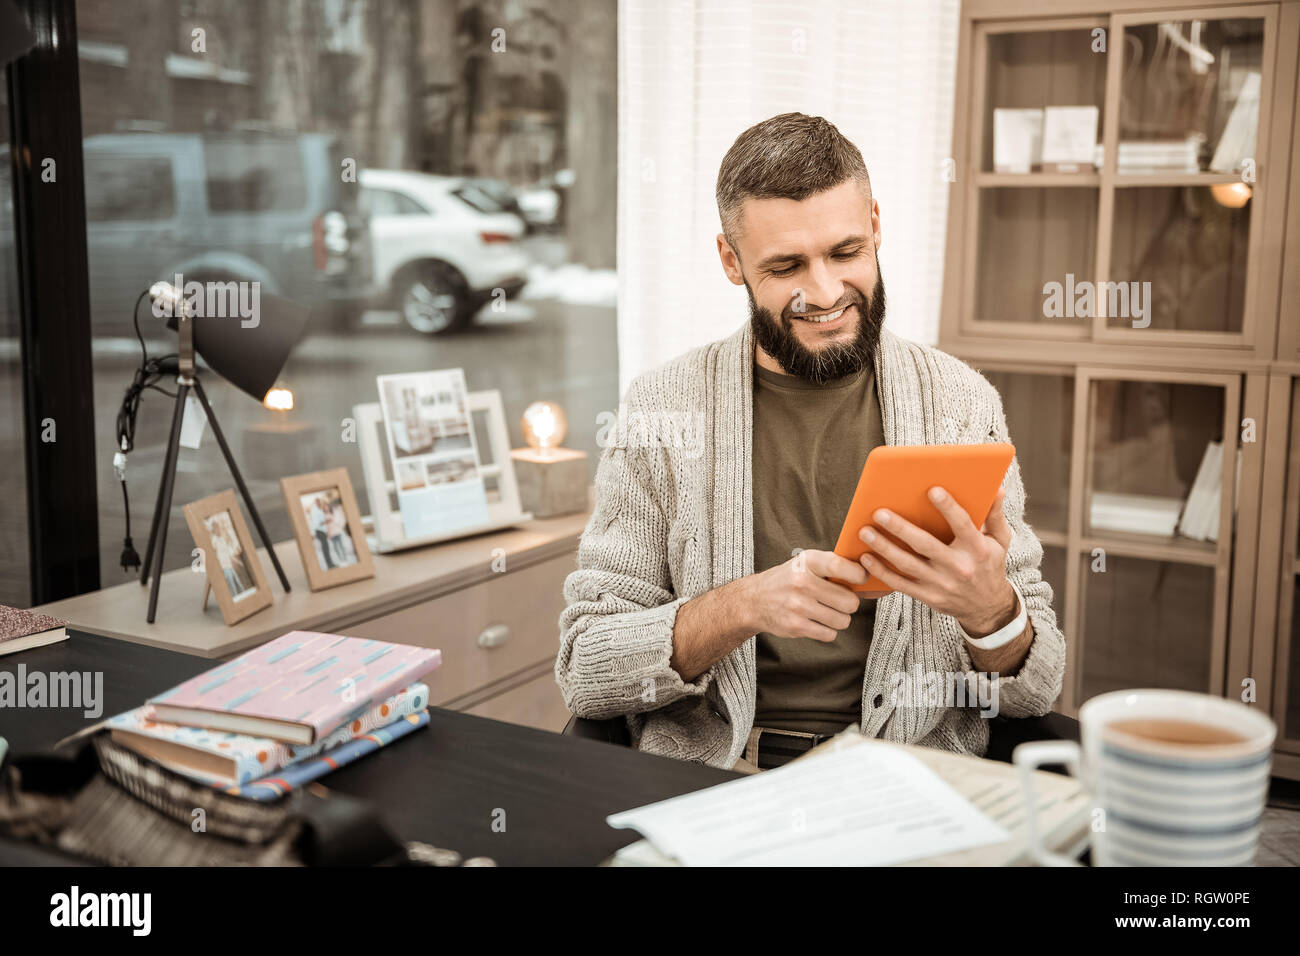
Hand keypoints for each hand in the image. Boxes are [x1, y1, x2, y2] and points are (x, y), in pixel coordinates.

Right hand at [744, 549, 866, 641]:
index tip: (860, 579)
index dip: (858, 575)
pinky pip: (829, 634)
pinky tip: (817, 621)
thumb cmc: (788, 580)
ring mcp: (798, 606)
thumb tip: (868, 572)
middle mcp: (802, 583)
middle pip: (849, 601)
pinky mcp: (795, 626)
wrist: (754, 600)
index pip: (841, 566)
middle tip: (840, 600)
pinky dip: (828, 630)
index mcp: (807, 562)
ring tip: (827, 611)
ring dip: (839, 618)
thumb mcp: (805, 563)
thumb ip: (832, 565)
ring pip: (842, 620)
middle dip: (849, 603)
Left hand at [858, 486, 1017, 636]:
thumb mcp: (999, 540)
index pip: (962, 525)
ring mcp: (941, 584)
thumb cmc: (990, 565)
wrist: (987, 607)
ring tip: (865, 531)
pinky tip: (866, 557)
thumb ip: (994, 514)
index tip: (932, 490)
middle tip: (879, 513)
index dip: (948, 508)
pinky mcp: (928, 596)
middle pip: (925, 545)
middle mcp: (959, 567)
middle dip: (900, 528)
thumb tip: (996, 488)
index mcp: (977, 550)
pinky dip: (881, 571)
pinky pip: (900, 584)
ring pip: (907, 564)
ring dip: (884, 547)